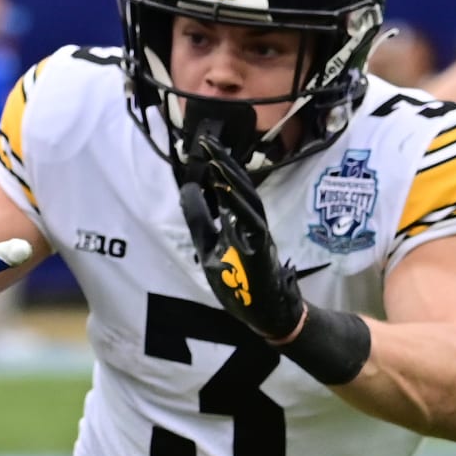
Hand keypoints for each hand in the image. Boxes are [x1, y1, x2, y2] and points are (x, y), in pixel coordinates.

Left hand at [178, 147, 306, 341]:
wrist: (266, 314)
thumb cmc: (240, 281)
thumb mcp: (209, 246)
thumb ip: (200, 219)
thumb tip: (188, 188)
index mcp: (240, 220)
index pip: (231, 186)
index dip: (219, 164)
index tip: (203, 143)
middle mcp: (252, 223)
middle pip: (241, 187)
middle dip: (224, 163)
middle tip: (207, 141)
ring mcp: (259, 237)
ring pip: (249, 201)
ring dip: (233, 180)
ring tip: (216, 160)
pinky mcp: (261, 252)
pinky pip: (253, 225)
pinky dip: (239, 207)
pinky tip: (226, 191)